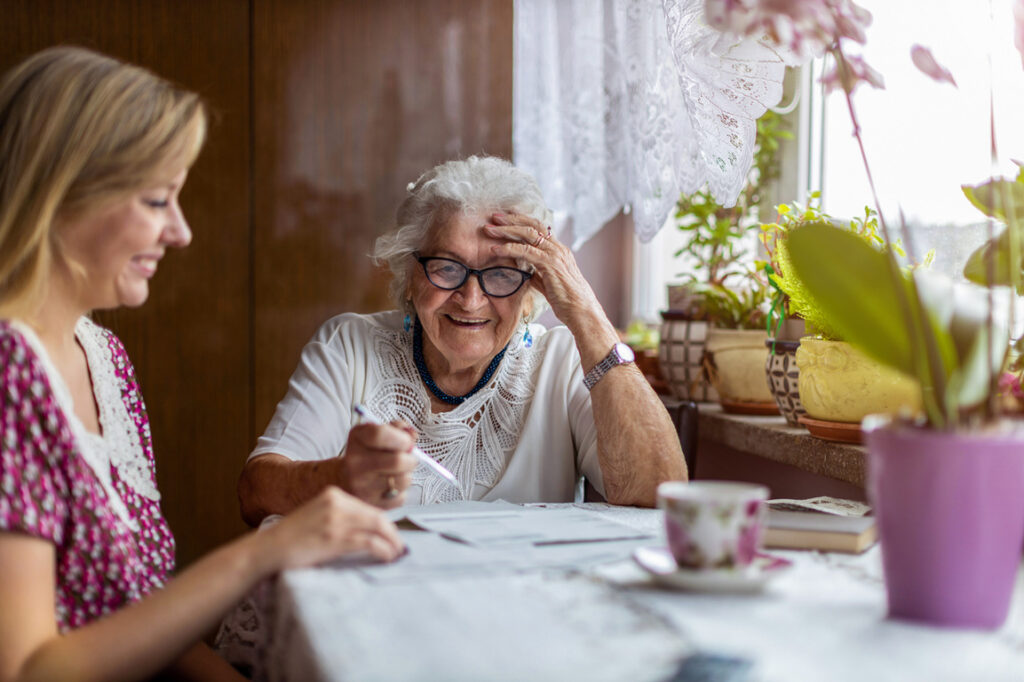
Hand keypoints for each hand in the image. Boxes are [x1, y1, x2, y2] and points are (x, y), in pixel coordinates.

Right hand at [259, 486, 404, 570]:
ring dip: (392, 542)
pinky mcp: (335, 538)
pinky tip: (386, 557)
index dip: (384, 523)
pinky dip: (383, 550)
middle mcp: (336, 503)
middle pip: (377, 516)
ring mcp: (336, 520)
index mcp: (333, 495)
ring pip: (378, 527)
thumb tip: (368, 531)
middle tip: (399, 546)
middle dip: (392, 533)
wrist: (267, 549)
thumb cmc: (291, 538)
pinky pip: (369, 542)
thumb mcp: (317, 517)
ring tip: (396, 553)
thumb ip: (340, 518)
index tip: (392, 535)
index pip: (368, 508)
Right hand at [334, 422, 418, 508]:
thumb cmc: (367, 454)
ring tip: (396, 472)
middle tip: (407, 458)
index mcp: (357, 439)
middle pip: (397, 461)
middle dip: (410, 459)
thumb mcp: (376, 433)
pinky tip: (389, 485)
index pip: (379, 434)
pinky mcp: (371, 504)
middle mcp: (355, 463)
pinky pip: (400, 497)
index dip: (401, 437)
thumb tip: (412, 435)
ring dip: (406, 475)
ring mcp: (362, 486)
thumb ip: (397, 429)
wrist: (345, 479)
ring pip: (403, 480)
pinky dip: (400, 491)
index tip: (406, 441)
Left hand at [485, 213, 617, 365]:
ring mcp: (555, 255)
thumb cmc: (567, 301)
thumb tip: (527, 273)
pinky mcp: (550, 264)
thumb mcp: (549, 284)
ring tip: (489, 230)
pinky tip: (495, 249)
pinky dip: (509, 248)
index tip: (506, 218)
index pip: (539, 228)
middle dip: (512, 219)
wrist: (581, 312)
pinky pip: (526, 251)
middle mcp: (558, 249)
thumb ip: (538, 275)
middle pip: (533, 225)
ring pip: (528, 234)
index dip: (522, 221)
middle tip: (494, 217)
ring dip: (506, 230)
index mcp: (559, 251)